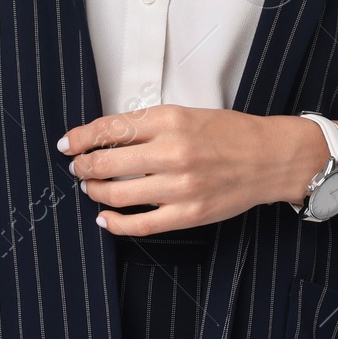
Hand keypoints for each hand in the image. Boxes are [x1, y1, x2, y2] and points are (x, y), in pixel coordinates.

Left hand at [59, 106, 326, 235]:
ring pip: (118, 195)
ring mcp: (180, 186)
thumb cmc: (229, 133)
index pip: (110, 129)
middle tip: (76, 168)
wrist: (269, 157)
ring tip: (90, 188)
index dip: (81, 138)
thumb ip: (147, 124)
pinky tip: (105, 218)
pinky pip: (141, 224)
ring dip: (95, 192)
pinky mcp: (188, 213)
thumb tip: (105, 135)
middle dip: (83, 166)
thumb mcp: (184, 113)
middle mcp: (172, 152)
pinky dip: (116, 223)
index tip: (68, 144)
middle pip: (106, 162)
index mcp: (169, 120)